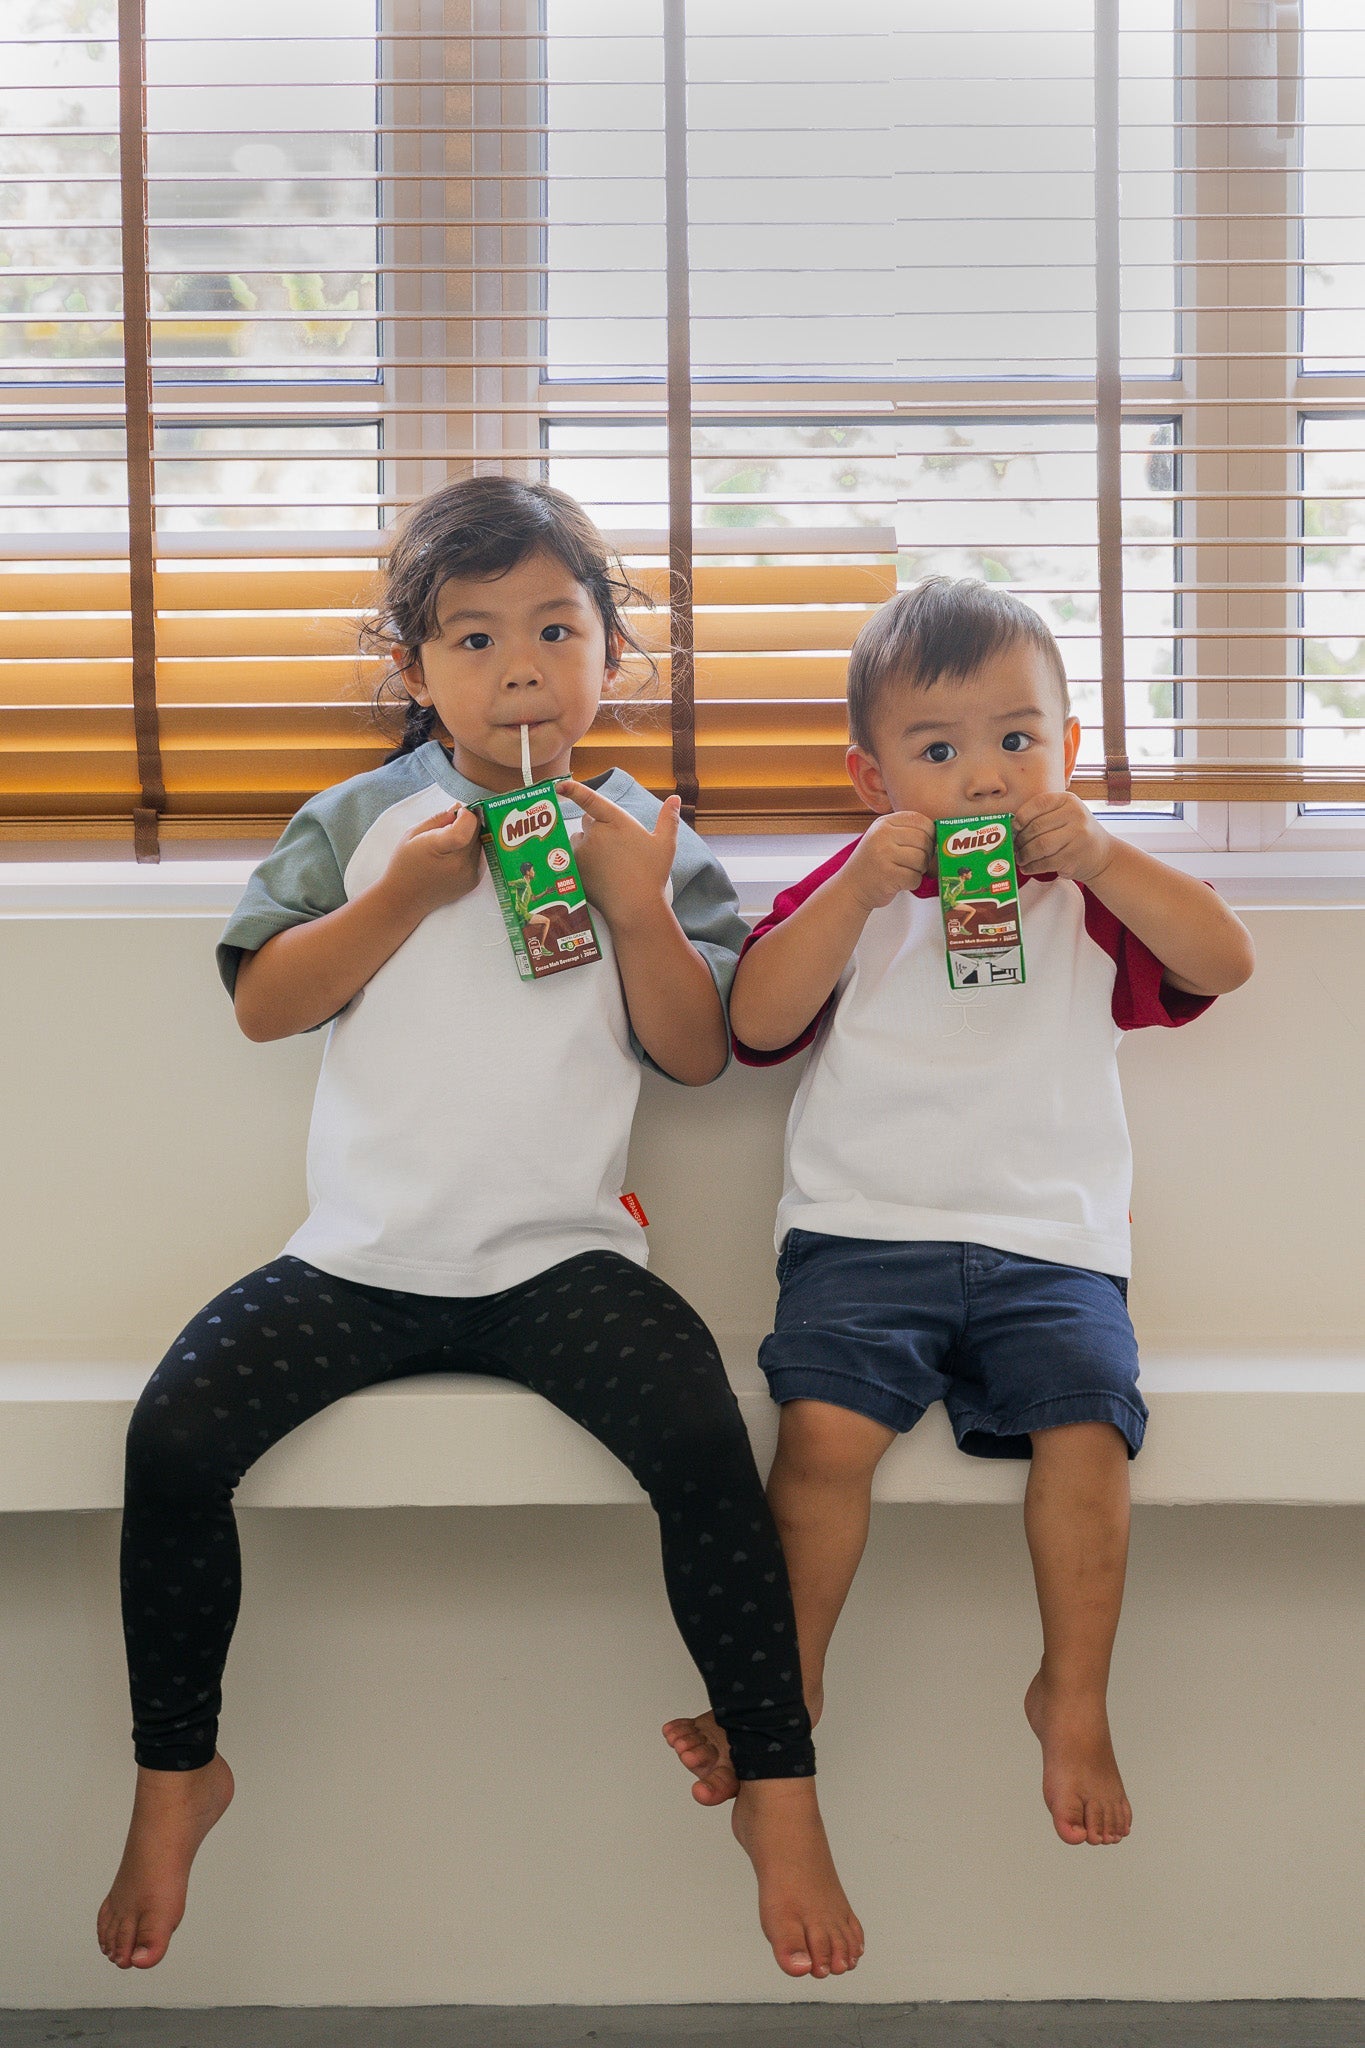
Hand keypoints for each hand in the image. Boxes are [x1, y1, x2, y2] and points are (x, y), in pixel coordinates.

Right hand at [382, 803, 483, 918]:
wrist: (405, 899)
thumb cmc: (405, 865)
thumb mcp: (413, 834)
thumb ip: (438, 818)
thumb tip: (458, 807)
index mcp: (440, 850)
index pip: (467, 827)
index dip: (466, 816)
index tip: (457, 813)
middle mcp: (459, 864)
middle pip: (477, 833)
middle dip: (468, 823)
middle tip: (452, 824)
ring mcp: (468, 875)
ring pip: (481, 844)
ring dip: (471, 837)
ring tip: (450, 841)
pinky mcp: (473, 882)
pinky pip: (480, 857)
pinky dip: (471, 850)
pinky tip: (453, 854)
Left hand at [556, 778, 679, 933]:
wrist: (634, 906)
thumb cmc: (651, 874)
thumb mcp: (665, 844)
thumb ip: (668, 819)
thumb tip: (674, 798)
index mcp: (616, 821)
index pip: (591, 800)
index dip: (574, 790)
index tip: (561, 784)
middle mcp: (596, 832)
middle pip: (588, 820)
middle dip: (596, 827)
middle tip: (614, 846)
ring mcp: (582, 850)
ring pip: (578, 839)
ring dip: (586, 843)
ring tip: (606, 862)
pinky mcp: (575, 868)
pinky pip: (572, 857)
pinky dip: (580, 861)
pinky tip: (597, 873)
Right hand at [840, 810, 935, 912]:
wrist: (851, 888)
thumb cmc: (872, 864)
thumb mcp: (882, 838)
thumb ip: (905, 831)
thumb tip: (939, 832)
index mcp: (883, 823)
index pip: (919, 820)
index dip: (930, 832)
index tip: (926, 843)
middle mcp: (882, 836)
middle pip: (924, 840)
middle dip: (925, 854)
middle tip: (915, 862)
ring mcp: (884, 855)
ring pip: (922, 859)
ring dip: (919, 869)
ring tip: (906, 871)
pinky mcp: (888, 875)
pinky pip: (915, 877)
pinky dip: (913, 883)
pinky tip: (901, 882)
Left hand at [1013, 790, 1113, 883]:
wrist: (1102, 853)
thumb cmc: (1075, 833)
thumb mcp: (1064, 815)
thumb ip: (1042, 816)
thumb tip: (1011, 827)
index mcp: (1068, 800)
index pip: (1038, 803)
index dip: (1021, 816)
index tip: (1013, 827)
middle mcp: (1075, 814)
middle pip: (1036, 827)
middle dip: (1020, 840)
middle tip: (1013, 847)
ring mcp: (1077, 835)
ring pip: (1040, 846)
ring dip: (1024, 855)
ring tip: (1019, 858)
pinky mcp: (1075, 856)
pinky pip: (1046, 862)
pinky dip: (1032, 866)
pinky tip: (1027, 867)